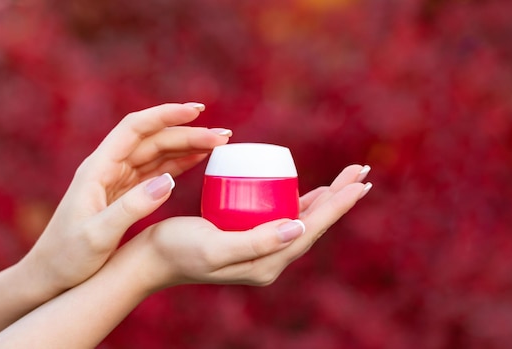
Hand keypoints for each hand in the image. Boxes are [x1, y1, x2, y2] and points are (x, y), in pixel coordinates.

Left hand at [17, 103, 231, 293]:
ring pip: (157, 153)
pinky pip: (156, 172)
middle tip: (223, 136)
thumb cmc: (68, 258)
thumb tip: (169, 181)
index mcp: (98, 169)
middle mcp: (108, 168)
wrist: (50, 275)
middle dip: (188, 133)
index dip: (165, 115)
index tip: (196, 111)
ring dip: (187, 146)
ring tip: (219, 143)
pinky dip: (179, 164)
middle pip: (152, 139)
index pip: (134, 128)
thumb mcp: (98, 235)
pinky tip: (199, 159)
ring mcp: (118, 179)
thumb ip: (133, 207)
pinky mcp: (126, 194)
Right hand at [125, 165, 371, 289]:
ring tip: (346, 179)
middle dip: (339, 198)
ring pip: (302, 219)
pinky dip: (301, 202)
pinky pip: (283, 217)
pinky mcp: (248, 238)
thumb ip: (257, 241)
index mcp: (267, 263)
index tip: (360, 183)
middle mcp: (270, 259)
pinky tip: (310, 192)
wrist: (150, 258)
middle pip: (314, 223)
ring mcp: (260, 250)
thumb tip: (300, 228)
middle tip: (361, 172)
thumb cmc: (177, 249)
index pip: (312, 230)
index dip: (338, 206)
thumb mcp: (215, 246)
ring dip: (326, 199)